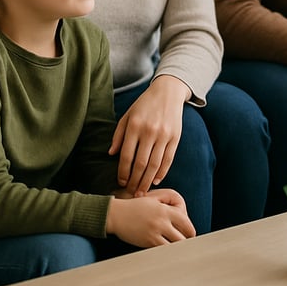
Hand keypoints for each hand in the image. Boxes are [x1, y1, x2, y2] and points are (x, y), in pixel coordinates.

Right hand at [106, 188, 195, 246]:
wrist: (117, 215)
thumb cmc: (136, 206)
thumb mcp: (155, 200)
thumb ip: (169, 205)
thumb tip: (182, 214)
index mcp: (165, 211)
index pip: (186, 223)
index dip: (191, 231)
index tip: (191, 235)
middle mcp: (161, 223)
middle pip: (181, 238)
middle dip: (185, 242)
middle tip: (186, 245)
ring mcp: (153, 234)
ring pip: (171, 247)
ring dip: (176, 249)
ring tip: (178, 250)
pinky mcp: (146, 243)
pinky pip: (160, 251)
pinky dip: (164, 252)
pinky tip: (166, 252)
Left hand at [109, 75, 190, 195]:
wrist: (168, 92)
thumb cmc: (144, 105)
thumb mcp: (128, 115)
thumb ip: (119, 135)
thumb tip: (111, 154)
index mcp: (135, 126)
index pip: (126, 156)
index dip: (123, 173)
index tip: (121, 182)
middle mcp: (150, 131)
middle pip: (141, 164)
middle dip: (135, 182)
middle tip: (131, 193)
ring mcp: (164, 135)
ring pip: (155, 165)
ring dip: (147, 181)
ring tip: (142, 191)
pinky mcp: (175, 136)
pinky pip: (168, 159)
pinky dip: (162, 172)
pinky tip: (156, 180)